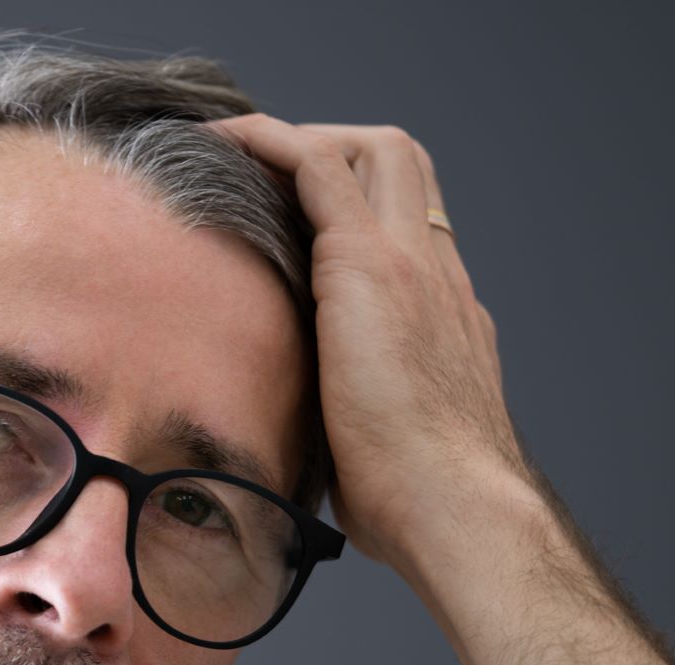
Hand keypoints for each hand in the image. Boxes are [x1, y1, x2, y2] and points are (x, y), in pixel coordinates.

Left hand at [201, 115, 532, 571]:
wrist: (455, 508)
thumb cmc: (413, 508)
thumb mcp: (372, 451)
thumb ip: (340, 429)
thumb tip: (285, 460)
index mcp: (442, 319)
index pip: (407, 231)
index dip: (352, 213)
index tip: (290, 227)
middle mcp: (437, 276)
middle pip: (401, 169)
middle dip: (335, 157)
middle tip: (267, 186)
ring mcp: (412, 262)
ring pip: (372, 151)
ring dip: (306, 144)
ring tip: (240, 161)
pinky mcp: (371, 264)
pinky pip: (316, 166)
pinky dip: (267, 145)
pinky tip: (219, 147)